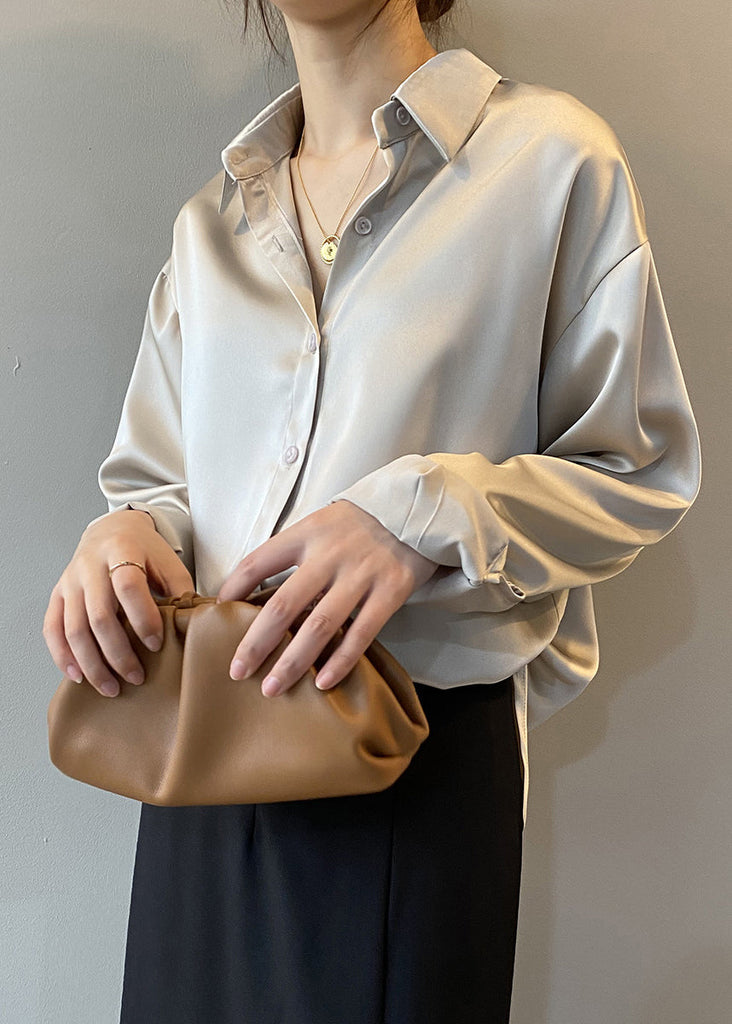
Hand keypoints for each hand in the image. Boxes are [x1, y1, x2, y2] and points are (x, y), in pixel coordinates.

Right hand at [43, 509, 194, 696]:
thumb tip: (193, 628)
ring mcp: (70, 582)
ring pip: (74, 629)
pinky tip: (78, 676)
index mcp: (122, 552)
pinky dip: (62, 656)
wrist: (112, 530)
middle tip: (137, 677)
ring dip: (92, 663)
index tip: (156, 645)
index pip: (128, 587)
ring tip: (111, 688)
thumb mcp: (169, 562)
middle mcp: (89, 566)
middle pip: (99, 615)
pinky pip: (52, 629)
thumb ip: (181, 591)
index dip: (143, 619)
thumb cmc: (145, 551)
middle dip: (118, 653)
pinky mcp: (57, 595)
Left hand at [216, 499, 439, 696]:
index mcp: (306, 534)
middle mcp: (330, 554)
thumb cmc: (358, 523)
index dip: (232, 591)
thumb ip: (292, 552)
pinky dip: (341, 660)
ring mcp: (361, 574)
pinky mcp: (391, 591)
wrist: (417, 508)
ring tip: (273, 688)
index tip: (216, 617)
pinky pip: (362, 633)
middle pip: (283, 605)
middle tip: (237, 672)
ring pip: (319, 625)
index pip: (257, 562)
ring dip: (293, 661)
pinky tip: (322, 682)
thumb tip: (254, 593)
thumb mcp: (319, 524)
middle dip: (256, 643)